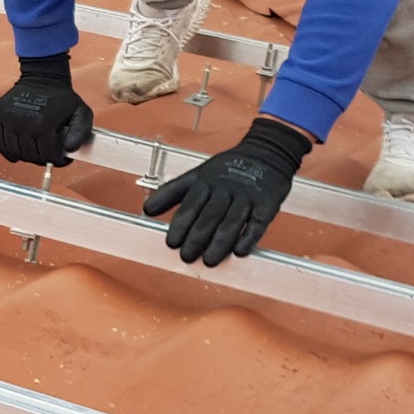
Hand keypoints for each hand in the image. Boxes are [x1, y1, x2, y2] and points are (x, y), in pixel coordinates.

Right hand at [0, 53, 93, 166]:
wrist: (42, 78)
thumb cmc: (62, 98)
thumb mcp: (81, 113)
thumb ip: (81, 133)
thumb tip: (69, 150)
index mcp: (45, 122)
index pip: (49, 155)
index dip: (57, 161)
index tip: (60, 158)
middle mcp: (25, 121)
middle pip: (31, 156)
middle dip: (42, 159)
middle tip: (47, 155)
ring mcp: (9, 118)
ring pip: (15, 152)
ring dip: (25, 157)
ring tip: (34, 151)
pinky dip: (7, 152)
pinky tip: (16, 154)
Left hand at [141, 115, 310, 264]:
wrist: (266, 153)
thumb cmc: (227, 170)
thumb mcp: (197, 175)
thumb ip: (172, 192)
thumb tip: (147, 210)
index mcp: (206, 181)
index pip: (190, 205)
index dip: (180, 225)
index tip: (171, 243)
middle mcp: (226, 188)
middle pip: (210, 216)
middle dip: (197, 238)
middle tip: (187, 256)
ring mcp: (247, 196)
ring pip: (232, 221)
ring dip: (220, 242)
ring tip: (209, 260)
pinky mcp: (267, 204)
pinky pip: (257, 222)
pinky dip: (249, 237)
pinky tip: (240, 251)